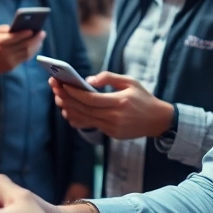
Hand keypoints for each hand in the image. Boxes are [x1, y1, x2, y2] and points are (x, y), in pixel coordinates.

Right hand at [0, 25, 44, 79]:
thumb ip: (5, 29)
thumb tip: (20, 27)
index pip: (15, 37)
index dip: (25, 34)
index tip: (34, 29)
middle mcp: (5, 52)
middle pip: (24, 45)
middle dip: (35, 39)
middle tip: (42, 33)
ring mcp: (9, 60)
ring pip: (27, 53)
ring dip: (36, 46)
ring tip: (41, 39)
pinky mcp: (12, 67)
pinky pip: (25, 58)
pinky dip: (31, 52)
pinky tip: (35, 46)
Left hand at [51, 72, 174, 139]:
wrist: (158, 120)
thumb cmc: (143, 97)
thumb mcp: (130, 81)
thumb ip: (108, 77)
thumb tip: (88, 81)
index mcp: (120, 102)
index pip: (91, 99)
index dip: (74, 92)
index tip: (62, 84)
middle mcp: (115, 117)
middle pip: (84, 109)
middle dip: (67, 99)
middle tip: (55, 89)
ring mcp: (113, 128)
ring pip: (85, 119)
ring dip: (69, 109)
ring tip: (59, 98)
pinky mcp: (112, 134)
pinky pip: (91, 126)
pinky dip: (78, 119)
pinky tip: (69, 111)